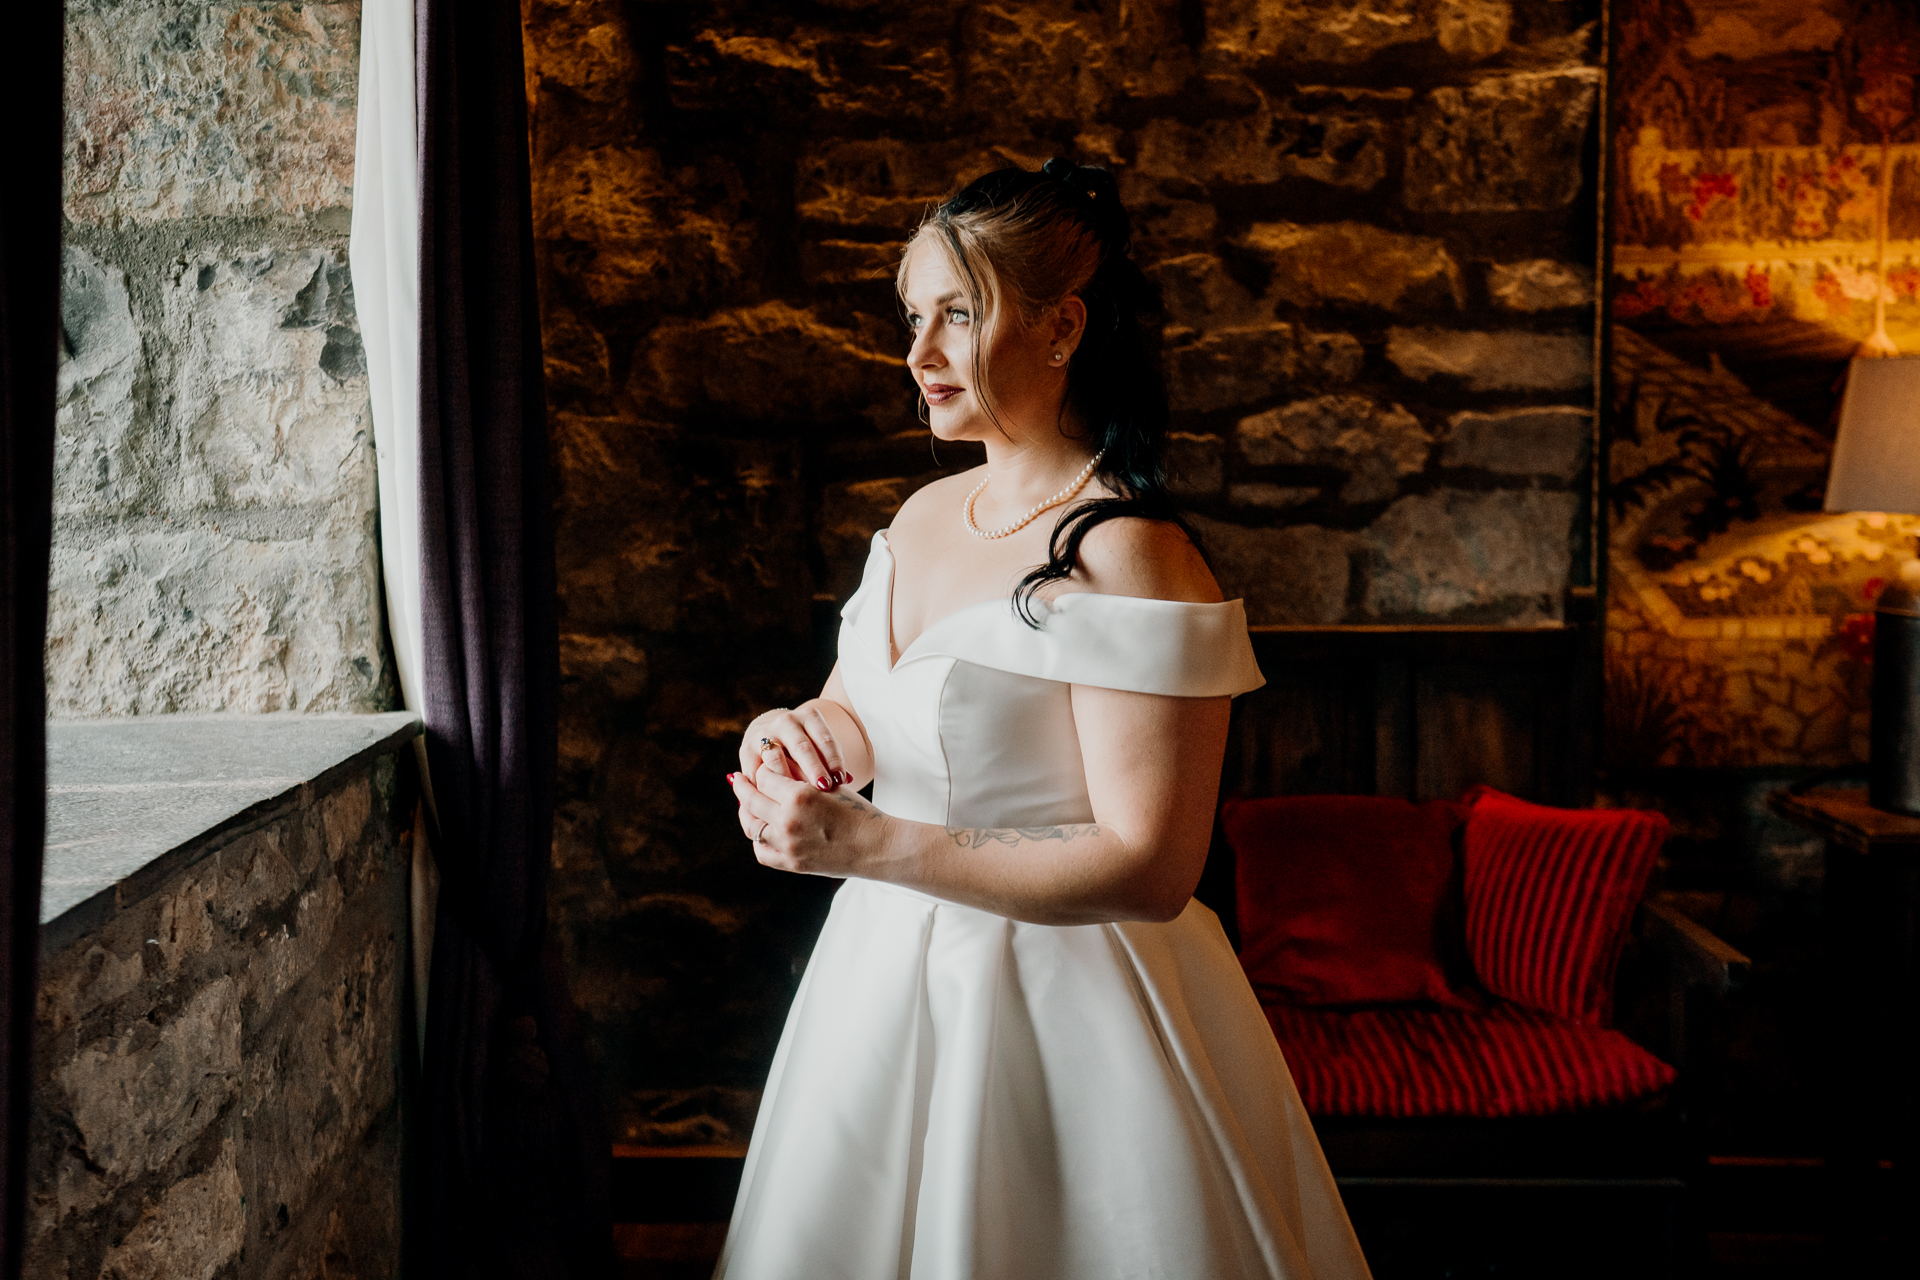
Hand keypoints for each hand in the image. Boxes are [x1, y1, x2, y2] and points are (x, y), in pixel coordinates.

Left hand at [729, 744, 889, 876]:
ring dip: (745, 812)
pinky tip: (760, 829)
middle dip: (742, 786)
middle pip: (751, 799)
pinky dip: (758, 840)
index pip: (765, 776)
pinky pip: (762, 851)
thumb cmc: (857, 811)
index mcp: (799, 796)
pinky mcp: (791, 863)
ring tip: (744, 804)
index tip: (763, 765)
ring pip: (751, 826)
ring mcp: (788, 845)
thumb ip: (798, 772)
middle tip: (736, 779)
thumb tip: (772, 757)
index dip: (765, 768)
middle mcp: (788, 821)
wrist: (876, 846)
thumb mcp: (828, 786)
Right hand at [739, 702, 852, 791]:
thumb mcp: (822, 748)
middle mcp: (785, 722)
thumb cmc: (806, 748)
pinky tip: (776, 802)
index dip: (833, 759)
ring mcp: (763, 734)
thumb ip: (832, 763)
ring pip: (776, 758)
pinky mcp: (747, 751)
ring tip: (798, 797)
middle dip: (813, 768)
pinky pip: (757, 772)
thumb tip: (847, 780)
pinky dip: (766, 787)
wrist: (772, 733)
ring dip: (788, 778)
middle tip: (824, 788)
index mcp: (809, 717)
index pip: (824, 738)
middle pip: (801, 747)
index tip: (841, 780)